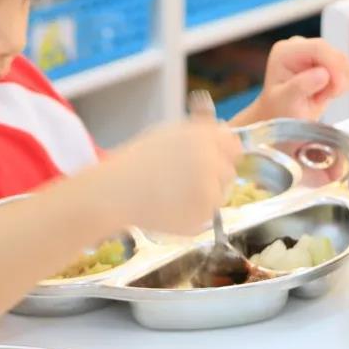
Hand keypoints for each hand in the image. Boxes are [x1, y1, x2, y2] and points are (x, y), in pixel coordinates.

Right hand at [91, 121, 241, 235]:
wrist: (115, 192)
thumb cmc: (136, 162)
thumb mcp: (168, 135)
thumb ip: (199, 133)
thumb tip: (225, 132)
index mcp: (202, 137)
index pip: (233, 145)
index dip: (223, 154)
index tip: (211, 162)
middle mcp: (210, 161)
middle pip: (229, 172)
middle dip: (214, 177)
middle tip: (185, 182)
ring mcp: (208, 190)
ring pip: (219, 196)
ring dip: (204, 197)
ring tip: (172, 196)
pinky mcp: (202, 216)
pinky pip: (206, 216)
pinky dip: (193, 215)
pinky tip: (169, 209)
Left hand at [236, 37, 348, 122]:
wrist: (282, 116)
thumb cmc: (280, 111)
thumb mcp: (286, 103)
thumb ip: (301, 87)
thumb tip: (323, 73)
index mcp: (285, 52)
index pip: (318, 48)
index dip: (334, 65)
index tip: (337, 87)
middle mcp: (299, 46)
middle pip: (334, 53)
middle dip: (337, 78)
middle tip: (324, 98)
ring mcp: (313, 52)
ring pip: (343, 61)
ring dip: (339, 83)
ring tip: (320, 97)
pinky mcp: (326, 60)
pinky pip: (347, 68)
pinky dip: (342, 84)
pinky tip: (326, 93)